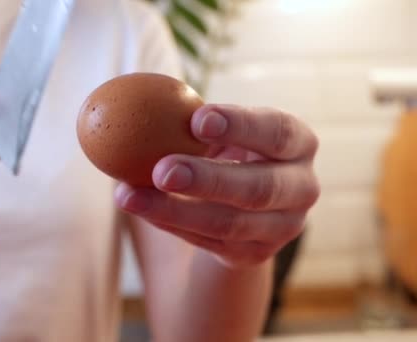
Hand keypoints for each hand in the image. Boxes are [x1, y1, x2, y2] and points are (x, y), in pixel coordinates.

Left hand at [115, 104, 319, 268]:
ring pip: (229, 224)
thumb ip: (194, 121)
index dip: (240, 125)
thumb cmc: (225, 150)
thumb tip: (136, 101)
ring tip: (128, 195)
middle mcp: (301, 188)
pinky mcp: (255, 254)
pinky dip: (168, 224)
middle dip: (207, 179)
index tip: (197, 119)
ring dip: (174, 210)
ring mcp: (282, 228)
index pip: (277, 132)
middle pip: (259, 188)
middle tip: (161, 170)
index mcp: (298, 144)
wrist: (242, 206)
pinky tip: (139, 207)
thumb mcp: (220, 132)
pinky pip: (208, 243)